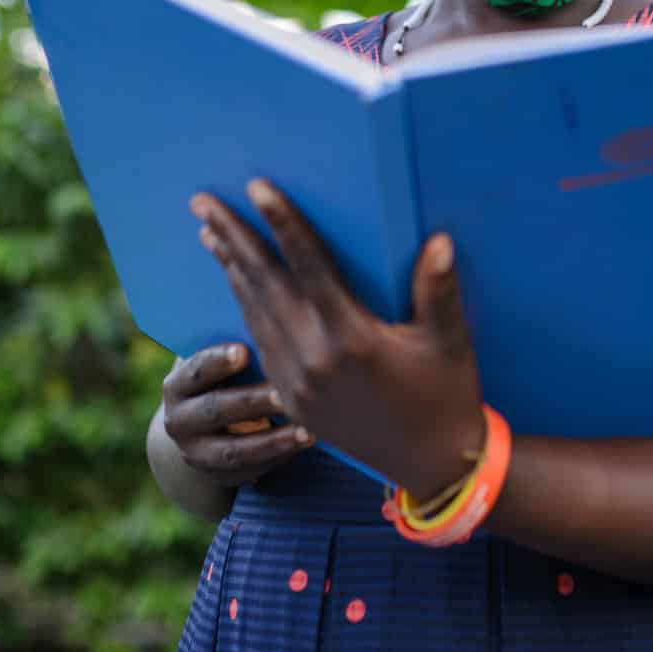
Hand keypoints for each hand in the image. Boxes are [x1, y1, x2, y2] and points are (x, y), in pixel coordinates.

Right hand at [159, 342, 312, 487]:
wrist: (203, 428)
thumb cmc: (224, 378)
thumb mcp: (219, 362)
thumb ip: (237, 347)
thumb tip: (268, 317)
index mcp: (177, 386)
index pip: (195, 371)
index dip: (217, 361)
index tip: (244, 352)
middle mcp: (179, 421)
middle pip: (216, 410)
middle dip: (254, 402)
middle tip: (287, 393)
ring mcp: (196, 453)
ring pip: (233, 451)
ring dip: (273, 441)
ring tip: (308, 432)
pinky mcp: (218, 477)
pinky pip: (250, 471)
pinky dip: (279, 459)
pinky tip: (304, 446)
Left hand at [193, 179, 486, 500]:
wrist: (432, 464)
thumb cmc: (447, 394)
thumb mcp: (450, 341)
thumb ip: (439, 290)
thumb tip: (438, 240)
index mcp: (352, 339)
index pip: (309, 266)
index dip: (282, 223)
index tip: (256, 187)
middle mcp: (314, 359)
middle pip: (264, 284)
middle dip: (232, 239)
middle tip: (202, 201)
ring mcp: (297, 383)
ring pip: (253, 313)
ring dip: (230, 269)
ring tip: (209, 232)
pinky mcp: (292, 399)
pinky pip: (260, 341)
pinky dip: (243, 306)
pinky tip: (236, 282)